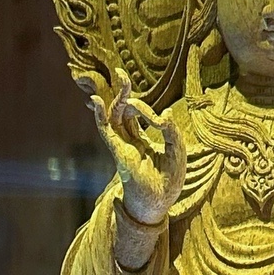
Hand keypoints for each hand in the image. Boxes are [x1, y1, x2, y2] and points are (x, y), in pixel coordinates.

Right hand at [78, 67, 185, 225]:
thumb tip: (164, 113)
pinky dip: (100, 117)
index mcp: (143, 142)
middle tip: (121, 73)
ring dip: (115, 98)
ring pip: (114, 117)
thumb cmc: (169, 181)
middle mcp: (129, 142)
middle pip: (122, 112)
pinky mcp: (118, 152)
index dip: (146, 109)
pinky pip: (106, 132)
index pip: (139, 117)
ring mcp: (122, 146)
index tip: (161, 117)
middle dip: (122, 92)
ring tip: (119, 77)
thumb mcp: (177, 151)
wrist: (160, 201)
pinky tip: (97, 104)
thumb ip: (170, 131)